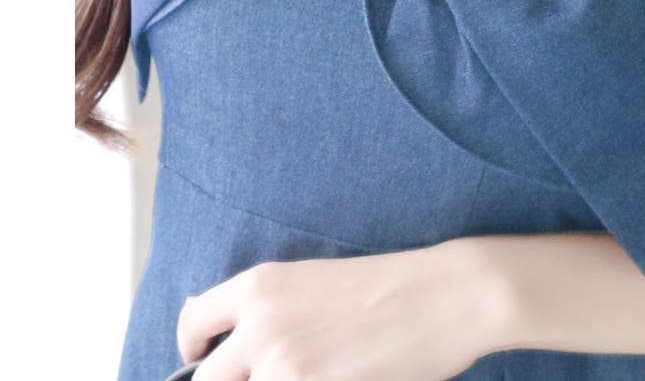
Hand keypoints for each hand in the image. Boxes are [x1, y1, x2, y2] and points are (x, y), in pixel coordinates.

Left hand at [176, 237, 510, 380]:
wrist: (445, 295)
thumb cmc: (389, 287)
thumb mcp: (315, 283)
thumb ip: (267, 309)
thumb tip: (224, 337)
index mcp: (261, 286)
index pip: (192, 323)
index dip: (190, 351)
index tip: (202, 362)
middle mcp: (262, 326)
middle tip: (272, 376)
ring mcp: (285, 367)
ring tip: (320, 370)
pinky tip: (338, 376)